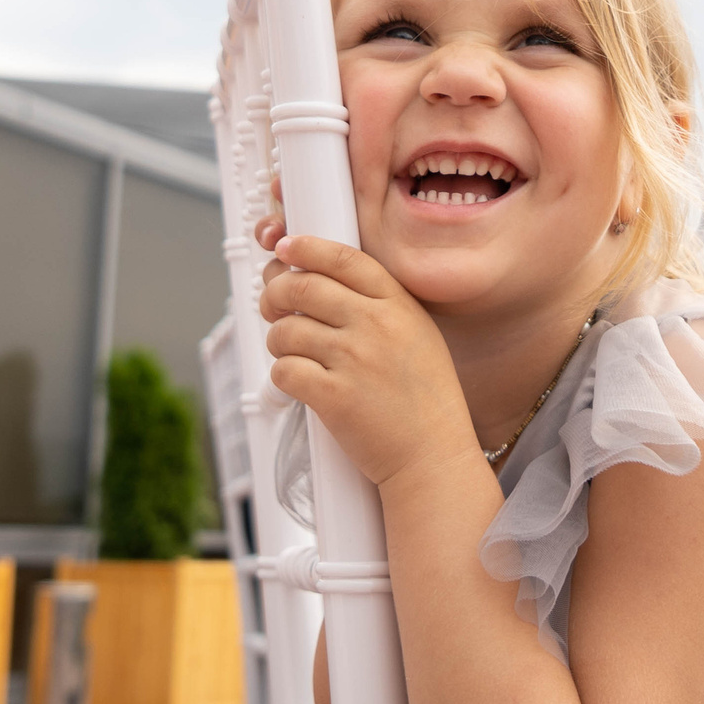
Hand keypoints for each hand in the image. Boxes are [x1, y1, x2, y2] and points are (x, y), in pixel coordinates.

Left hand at [260, 232, 479, 490]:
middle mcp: (375, 326)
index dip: (306, 247)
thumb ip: (379, 306)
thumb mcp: (418, 335)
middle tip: (271, 304)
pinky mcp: (333, 396)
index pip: (343, 258)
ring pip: (286, 330)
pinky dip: (281, 375)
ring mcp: (353, 360)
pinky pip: (284, 370)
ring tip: (289, 351)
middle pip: (303, 287)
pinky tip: (296, 381)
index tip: (286, 247)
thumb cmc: (426, 401)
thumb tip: (321, 284)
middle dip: (275, 292)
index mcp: (398, 306)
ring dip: (276, 339)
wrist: (432, 457)